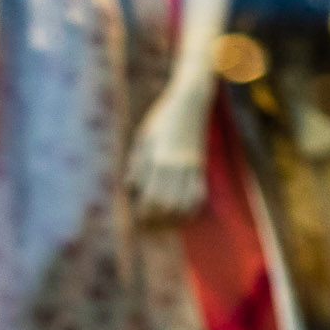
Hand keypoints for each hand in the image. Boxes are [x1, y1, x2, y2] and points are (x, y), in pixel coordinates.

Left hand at [127, 82, 213, 219]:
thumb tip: (130, 187)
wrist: (189, 103)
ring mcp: (190, 166)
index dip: (144, 213)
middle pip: (167, 204)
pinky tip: (183, 214)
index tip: (139, 219)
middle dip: (157, 220)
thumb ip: (137, 164)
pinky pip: (199, 193)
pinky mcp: (200, 165)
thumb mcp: (143, 138)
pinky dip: (191, 208)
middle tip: (149, 225)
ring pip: (184, 202)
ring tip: (165, 224)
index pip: (151, 196)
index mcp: (157, 158)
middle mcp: (175, 165)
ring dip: (175, 218)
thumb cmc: (161, 120)